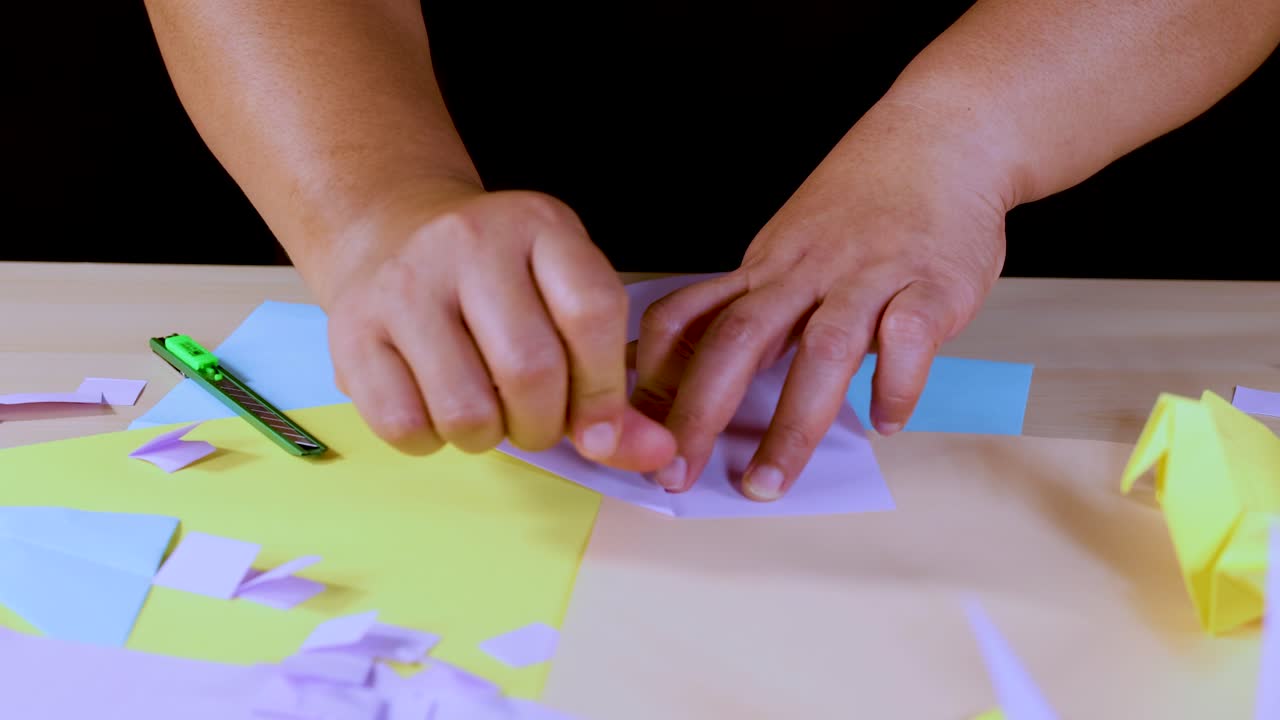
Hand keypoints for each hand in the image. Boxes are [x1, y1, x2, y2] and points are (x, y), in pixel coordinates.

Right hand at [316, 182, 675, 468]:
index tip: (600, 429)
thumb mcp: (563, 302)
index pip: (593, 312)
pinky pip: (405, 426)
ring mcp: (404, 284)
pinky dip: (430, 440)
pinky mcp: (351, 330)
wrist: (390, 232)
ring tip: (484, 409)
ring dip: (487, 437)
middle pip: (530, 370)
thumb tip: (661, 455)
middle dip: (543, 424)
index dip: (604, 390)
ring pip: (466, 411)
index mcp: (539, 226)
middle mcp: (469, 241)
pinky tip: (433, 405)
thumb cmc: (498, 285)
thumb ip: (612, 384)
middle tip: (534, 421)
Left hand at [632, 102, 1011, 499]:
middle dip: (701, 413)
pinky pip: (908, 339)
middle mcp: (807, 271)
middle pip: (739, 340)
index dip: (656, 377)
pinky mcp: (933, 284)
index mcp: (766, 266)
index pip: (690, 317)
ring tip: (769, 481)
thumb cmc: (863, 201)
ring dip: (790, 423)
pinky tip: (884, 422)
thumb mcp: (790, 243)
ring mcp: (870, 276)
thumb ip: (756, 303)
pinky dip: (894, 383)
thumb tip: (702, 368)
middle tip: (677, 474)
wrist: (944, 134)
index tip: (636, 432)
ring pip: (821, 350)